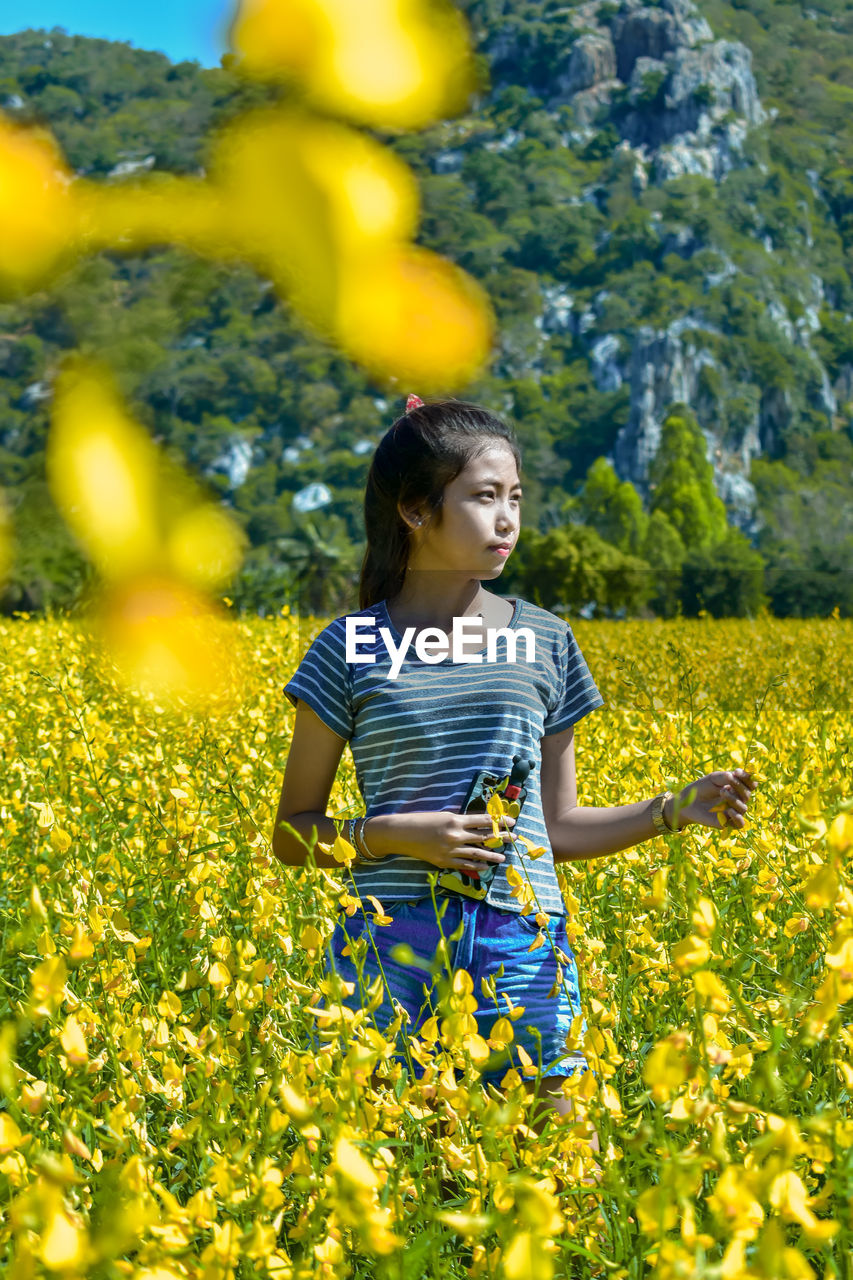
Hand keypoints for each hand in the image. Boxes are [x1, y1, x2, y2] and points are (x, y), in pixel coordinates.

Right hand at [366, 809, 514, 875]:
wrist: (401, 834)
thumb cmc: (421, 820)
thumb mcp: (443, 815)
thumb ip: (460, 821)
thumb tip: (478, 825)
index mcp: (455, 820)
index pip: (484, 820)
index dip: (499, 821)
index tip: (512, 821)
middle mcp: (455, 835)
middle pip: (484, 836)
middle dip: (502, 837)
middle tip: (515, 838)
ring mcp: (450, 850)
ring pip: (477, 853)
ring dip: (492, 855)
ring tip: (503, 857)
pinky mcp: (443, 861)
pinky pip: (464, 864)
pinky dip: (476, 865)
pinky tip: (485, 866)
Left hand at [667, 768, 757, 831]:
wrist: (687, 801)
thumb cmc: (701, 788)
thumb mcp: (713, 779)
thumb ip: (725, 777)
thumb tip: (735, 774)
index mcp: (737, 789)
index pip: (750, 784)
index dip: (747, 778)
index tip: (737, 771)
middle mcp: (737, 801)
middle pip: (747, 794)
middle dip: (739, 785)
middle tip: (728, 779)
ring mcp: (733, 812)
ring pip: (743, 808)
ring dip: (735, 799)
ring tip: (722, 791)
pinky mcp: (726, 823)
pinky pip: (739, 824)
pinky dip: (738, 818)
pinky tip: (729, 810)